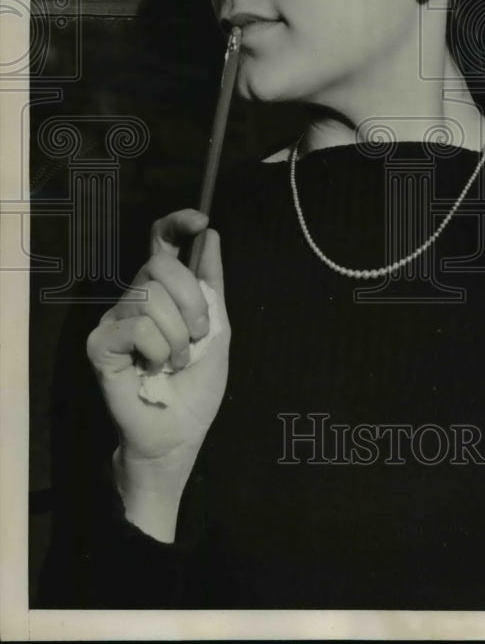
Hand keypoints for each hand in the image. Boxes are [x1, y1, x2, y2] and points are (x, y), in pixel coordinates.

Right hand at [87, 209, 229, 536]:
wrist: (180, 434)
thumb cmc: (197, 385)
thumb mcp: (217, 329)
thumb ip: (213, 284)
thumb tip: (210, 235)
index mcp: (164, 292)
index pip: (161, 243)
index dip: (177, 223)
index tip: (200, 219)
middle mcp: (134, 298)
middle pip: (159, 266)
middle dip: (191, 301)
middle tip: (197, 337)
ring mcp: (114, 320)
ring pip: (149, 297)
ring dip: (177, 336)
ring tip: (176, 361)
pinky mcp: (99, 344)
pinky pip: (135, 326)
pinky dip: (158, 349)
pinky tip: (154, 369)